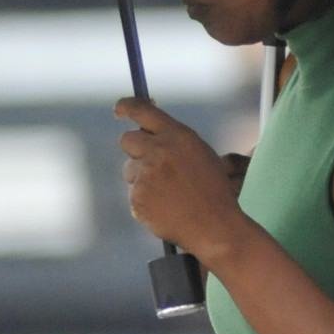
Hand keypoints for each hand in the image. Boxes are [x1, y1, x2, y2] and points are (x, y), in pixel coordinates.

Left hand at [116, 98, 251, 266]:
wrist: (214, 226)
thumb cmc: (213, 191)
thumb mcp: (200, 154)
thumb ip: (174, 141)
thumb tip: (150, 133)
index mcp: (177, 136)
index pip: (143, 111)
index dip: (127, 107)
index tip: (118, 109)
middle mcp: (158, 150)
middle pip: (127, 140)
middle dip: (135, 150)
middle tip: (149, 164)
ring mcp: (145, 174)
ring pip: (129, 170)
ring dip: (140, 178)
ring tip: (166, 193)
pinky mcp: (137, 197)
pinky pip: (133, 193)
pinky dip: (144, 200)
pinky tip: (164, 208)